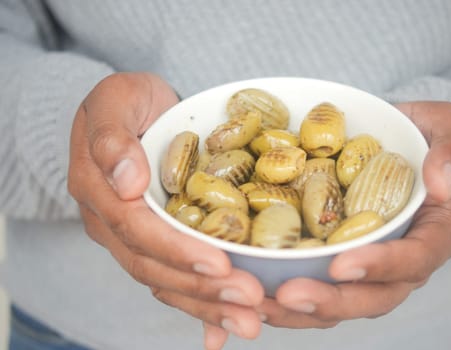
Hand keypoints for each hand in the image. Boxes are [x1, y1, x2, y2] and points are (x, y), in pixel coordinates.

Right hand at [67, 73, 264, 345]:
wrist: (136, 109)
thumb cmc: (127, 100)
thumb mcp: (115, 100)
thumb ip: (111, 138)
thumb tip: (126, 181)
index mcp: (99, 193)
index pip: (137, 231)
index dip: (177, 250)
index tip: (220, 265)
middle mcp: (115, 225)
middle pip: (155, 267)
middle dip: (203, 290)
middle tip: (250, 302)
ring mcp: (136, 238)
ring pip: (168, 281)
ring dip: (209, 306)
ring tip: (251, 322)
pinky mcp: (159, 241)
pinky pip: (177, 277)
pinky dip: (202, 306)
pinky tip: (228, 327)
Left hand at [250, 101, 450, 328]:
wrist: (381, 138)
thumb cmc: (415, 132)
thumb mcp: (444, 125)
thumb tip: (440, 184)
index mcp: (435, 233)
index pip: (416, 258)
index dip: (382, 266)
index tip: (343, 263)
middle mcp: (402, 261)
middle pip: (373, 296)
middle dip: (332, 300)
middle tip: (288, 294)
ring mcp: (367, 267)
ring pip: (340, 302)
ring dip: (301, 311)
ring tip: (259, 305)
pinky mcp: (336, 262)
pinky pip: (316, 287)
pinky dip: (285, 300)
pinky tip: (252, 297)